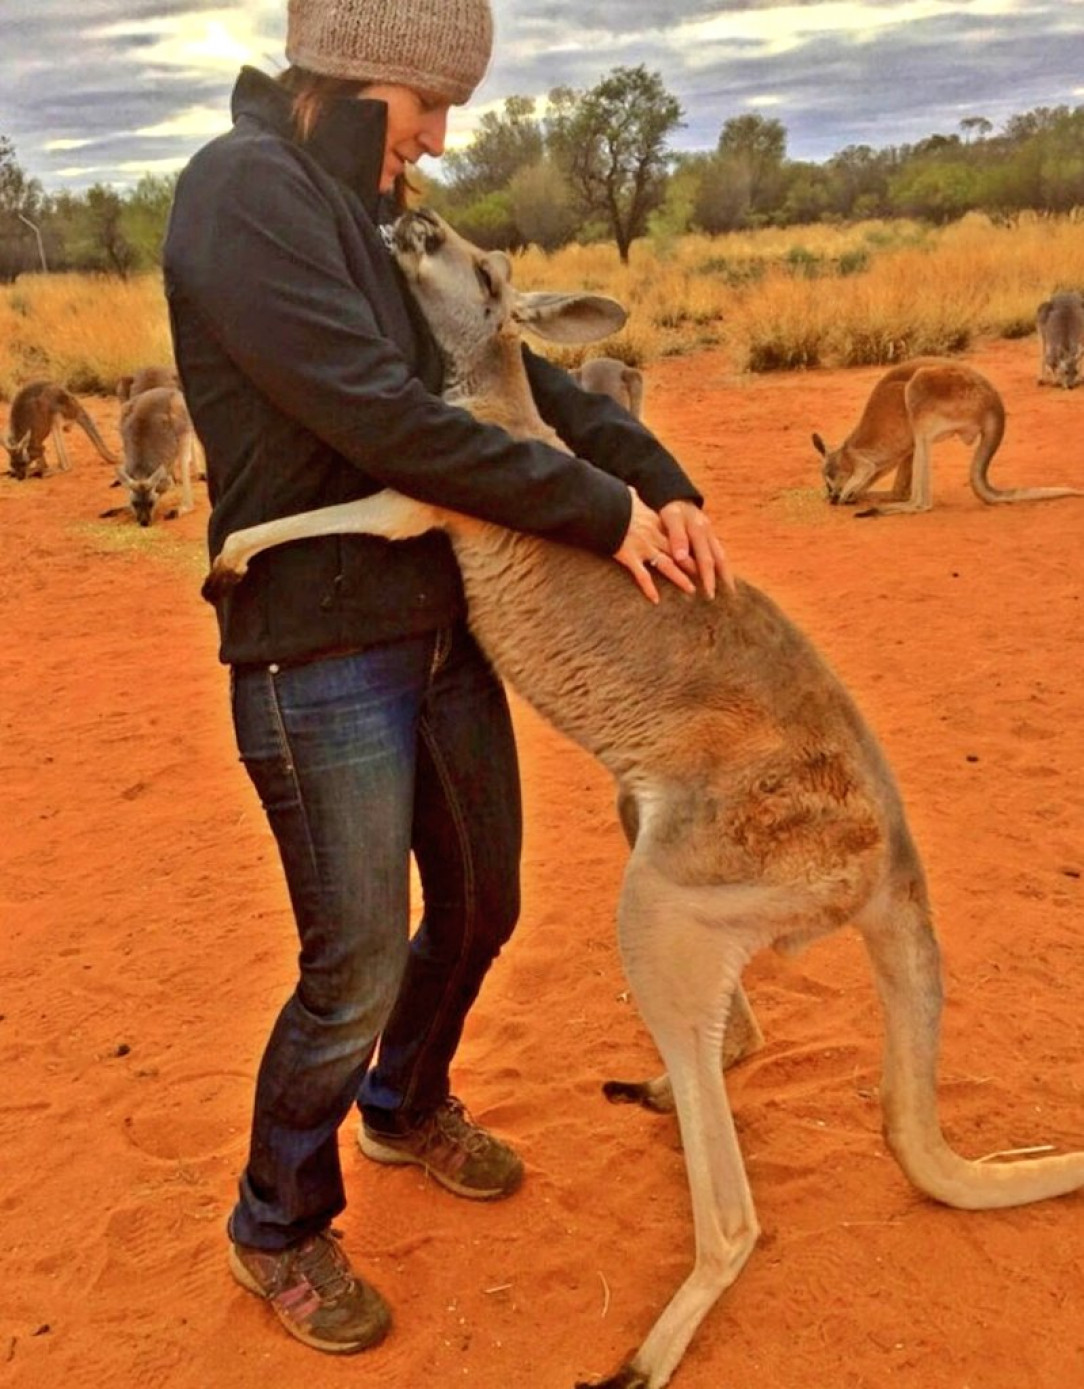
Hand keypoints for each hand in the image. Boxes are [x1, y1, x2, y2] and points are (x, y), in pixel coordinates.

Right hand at [613, 488, 696, 603]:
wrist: (601, 505)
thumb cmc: (613, 500)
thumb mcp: (628, 496)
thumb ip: (633, 496)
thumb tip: (631, 489)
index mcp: (654, 521)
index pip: (677, 536)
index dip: (690, 546)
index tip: (700, 554)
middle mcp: (653, 535)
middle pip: (678, 552)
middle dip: (693, 564)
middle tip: (706, 576)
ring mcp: (642, 546)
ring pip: (667, 565)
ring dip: (680, 578)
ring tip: (691, 589)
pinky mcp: (629, 556)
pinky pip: (642, 575)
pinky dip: (649, 588)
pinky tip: (655, 599)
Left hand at [657, 498, 734, 599]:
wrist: (675, 494)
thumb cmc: (670, 507)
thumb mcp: (670, 518)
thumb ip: (676, 537)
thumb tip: (681, 558)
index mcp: (700, 530)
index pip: (706, 559)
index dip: (708, 578)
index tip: (710, 593)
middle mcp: (708, 533)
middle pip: (719, 560)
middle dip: (723, 579)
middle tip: (726, 597)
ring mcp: (710, 533)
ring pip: (721, 556)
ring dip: (726, 573)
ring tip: (730, 589)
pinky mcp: (709, 534)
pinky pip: (718, 552)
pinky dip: (721, 565)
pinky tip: (722, 575)